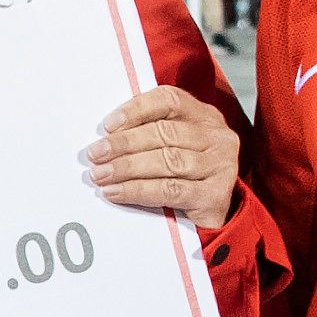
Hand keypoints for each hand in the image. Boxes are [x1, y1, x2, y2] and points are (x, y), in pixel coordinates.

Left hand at [82, 84, 239, 225]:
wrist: (219, 215)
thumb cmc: (188, 177)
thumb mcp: (176, 147)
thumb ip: (150, 134)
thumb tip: (106, 137)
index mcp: (205, 116)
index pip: (169, 100)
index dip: (136, 109)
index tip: (108, 125)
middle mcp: (217, 137)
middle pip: (165, 132)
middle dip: (124, 143)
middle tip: (96, 154)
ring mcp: (220, 166)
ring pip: (167, 161)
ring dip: (127, 168)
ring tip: (101, 175)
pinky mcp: (215, 196)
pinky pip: (170, 190)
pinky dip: (138, 190)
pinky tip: (116, 192)